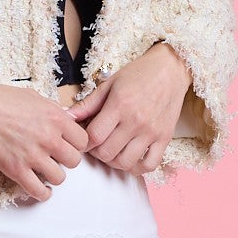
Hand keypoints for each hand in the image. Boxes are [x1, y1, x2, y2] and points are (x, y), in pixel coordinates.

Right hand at [0, 83, 89, 201]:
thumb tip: (67, 120)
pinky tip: (40, 189)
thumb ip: (54, 110)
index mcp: (56, 118)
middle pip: (74, 161)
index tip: (69, 145)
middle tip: (56, 157)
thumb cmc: (2, 99)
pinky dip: (42, 193)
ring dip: (54, 176)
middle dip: (66, 160)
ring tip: (45, 171)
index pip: (83, 140)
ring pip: (59, 178)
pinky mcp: (17, 170)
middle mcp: (49, 138)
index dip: (76, 144)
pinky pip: (39, 191)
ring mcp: (33, 156)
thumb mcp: (35, 97)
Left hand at [65, 44, 191, 174]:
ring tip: (112, 151)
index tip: (84, 140)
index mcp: (119, 105)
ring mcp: (152, 132)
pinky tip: (130, 158)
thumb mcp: (109, 84)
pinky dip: (137, 168)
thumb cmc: (138, 74)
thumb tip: (67, 117)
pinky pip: (149, 165)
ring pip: (126, 162)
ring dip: (114, 161)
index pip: (94, 136)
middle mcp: (136, 121)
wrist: (170, 70)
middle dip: (96, 152)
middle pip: (107, 153)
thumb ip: (88, 103)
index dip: (84, 143)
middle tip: (97, 145)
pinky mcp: (165, 138)